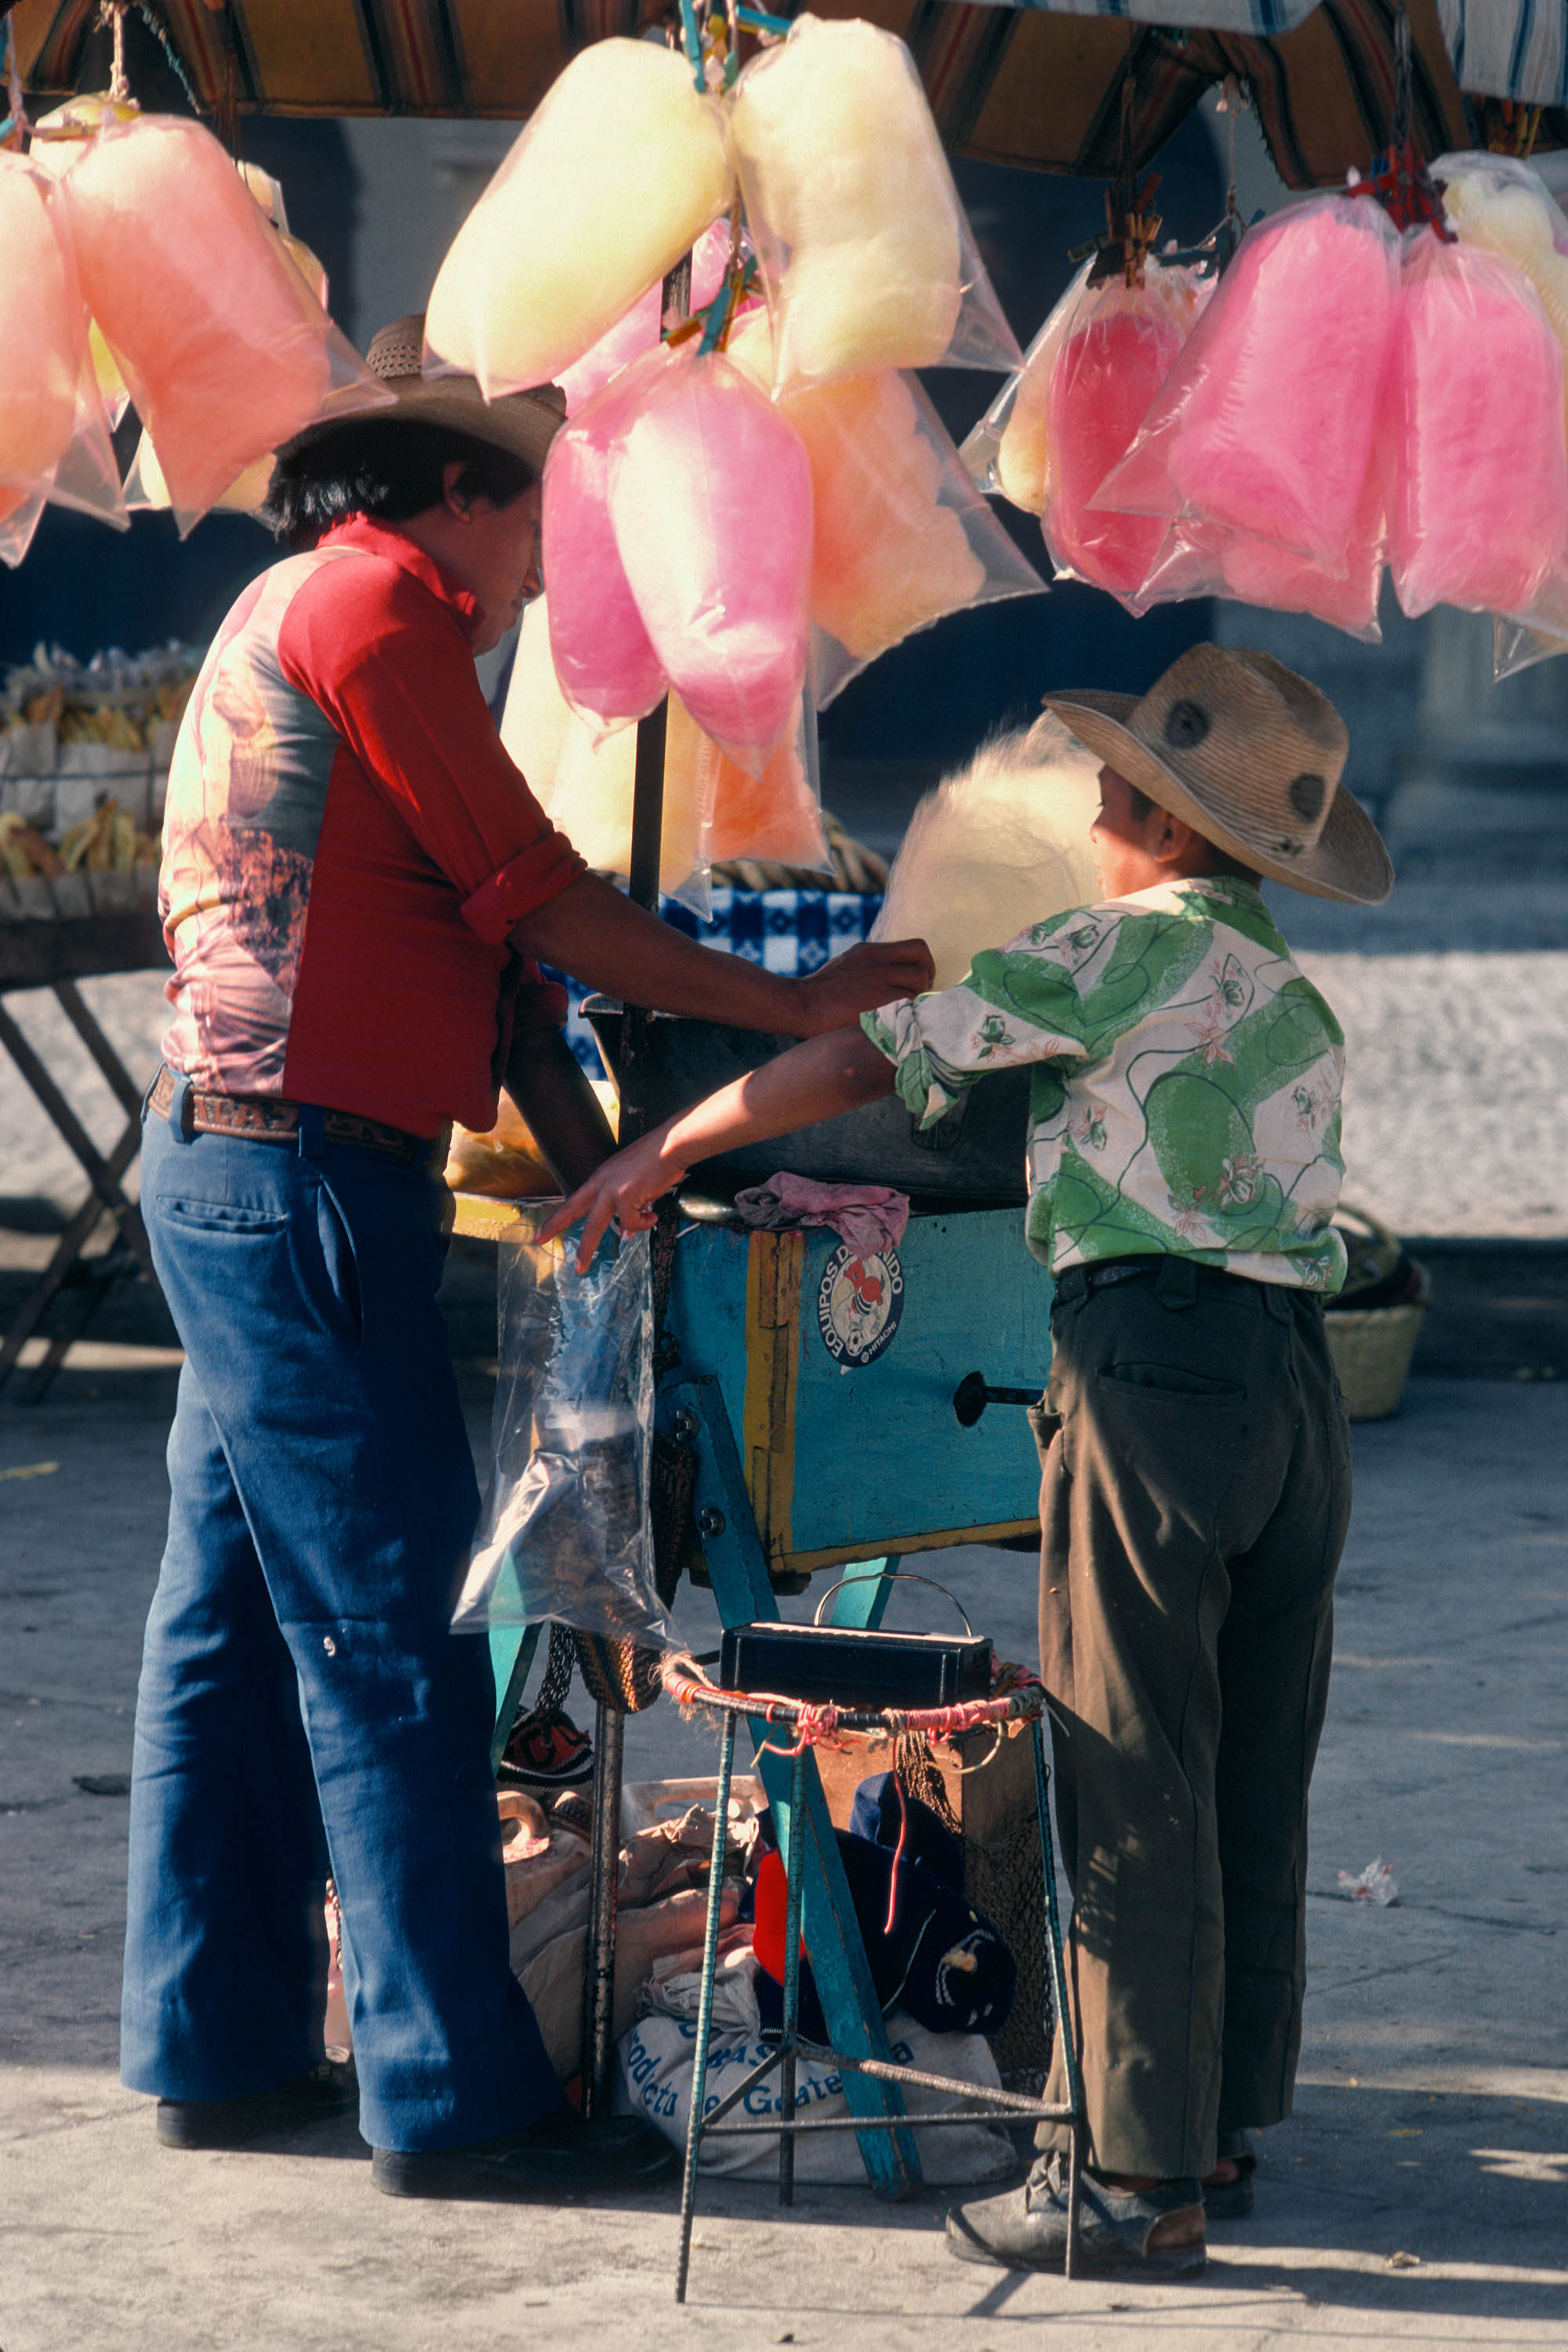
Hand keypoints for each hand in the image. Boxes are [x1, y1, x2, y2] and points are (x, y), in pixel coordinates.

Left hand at [536, 1129, 687, 1272]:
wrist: (671, 1145)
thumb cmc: (657, 1161)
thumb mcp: (635, 1184)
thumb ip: (627, 1207)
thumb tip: (627, 1234)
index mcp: (601, 1178)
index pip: (574, 1201)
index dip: (558, 1217)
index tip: (542, 1231)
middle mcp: (601, 1184)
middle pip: (573, 1212)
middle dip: (554, 1228)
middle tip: (538, 1241)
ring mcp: (611, 1190)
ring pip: (594, 1228)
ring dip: (586, 1251)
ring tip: (582, 1268)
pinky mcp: (625, 1197)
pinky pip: (633, 1224)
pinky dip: (645, 1223)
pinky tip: (654, 1216)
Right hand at [790, 937, 933, 1035]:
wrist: (798, 1005)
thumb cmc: (818, 994)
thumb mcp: (846, 967)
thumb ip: (869, 968)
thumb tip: (893, 980)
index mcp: (869, 951)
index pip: (916, 947)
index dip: (925, 964)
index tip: (919, 981)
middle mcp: (877, 960)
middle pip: (923, 961)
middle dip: (927, 981)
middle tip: (918, 998)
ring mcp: (878, 979)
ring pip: (920, 984)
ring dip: (918, 1000)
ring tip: (905, 1013)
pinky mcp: (878, 1000)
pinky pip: (910, 1004)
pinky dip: (910, 1014)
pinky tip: (898, 1023)